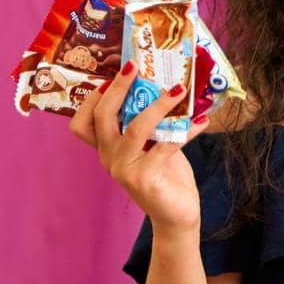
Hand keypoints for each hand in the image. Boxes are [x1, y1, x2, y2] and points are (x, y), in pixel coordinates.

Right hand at [69, 61, 211, 232]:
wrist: (176, 217)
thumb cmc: (166, 177)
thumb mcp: (152, 147)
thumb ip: (148, 126)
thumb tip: (162, 87)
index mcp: (107, 151)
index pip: (82, 124)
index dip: (91, 98)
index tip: (112, 75)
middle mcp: (110, 160)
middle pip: (102, 117)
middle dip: (118, 88)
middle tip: (134, 67)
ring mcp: (125, 170)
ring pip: (135, 128)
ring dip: (158, 105)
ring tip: (178, 90)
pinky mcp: (146, 179)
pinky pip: (167, 145)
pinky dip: (186, 130)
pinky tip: (201, 121)